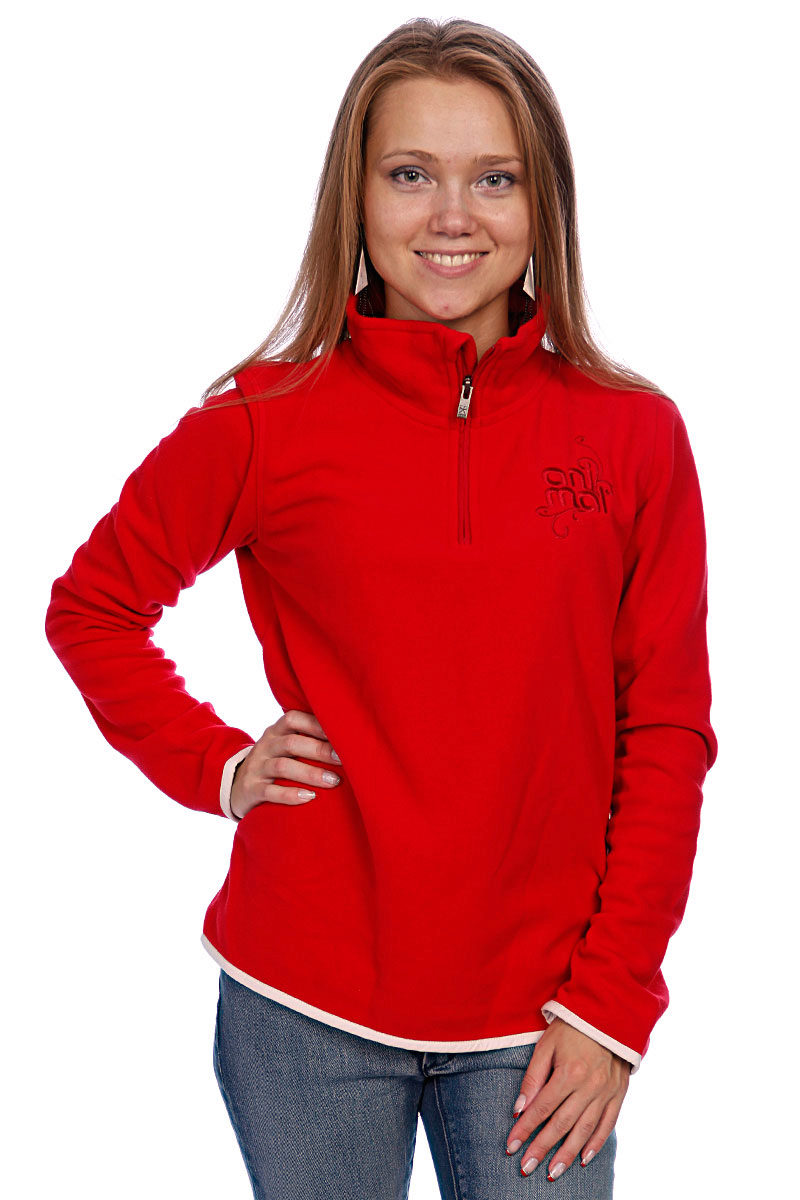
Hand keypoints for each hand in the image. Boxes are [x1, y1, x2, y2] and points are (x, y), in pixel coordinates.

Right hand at [230, 709, 342, 819]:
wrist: (235, 785)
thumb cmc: (274, 763)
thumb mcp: (283, 746)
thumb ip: (307, 740)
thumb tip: (348, 740)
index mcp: (275, 732)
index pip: (293, 719)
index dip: (316, 724)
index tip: (341, 733)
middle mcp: (265, 746)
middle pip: (291, 743)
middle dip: (319, 750)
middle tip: (343, 759)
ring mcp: (256, 768)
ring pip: (283, 767)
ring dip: (310, 774)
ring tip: (333, 781)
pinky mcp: (251, 790)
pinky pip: (270, 792)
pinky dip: (290, 795)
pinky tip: (310, 798)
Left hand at [505, 1016, 630, 1179]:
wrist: (608, 1015)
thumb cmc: (571, 1028)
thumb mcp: (546, 1046)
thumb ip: (532, 1078)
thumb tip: (518, 1109)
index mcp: (569, 1072)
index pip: (541, 1108)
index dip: (525, 1129)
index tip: (511, 1146)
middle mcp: (589, 1086)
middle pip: (561, 1124)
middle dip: (541, 1148)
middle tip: (526, 1168)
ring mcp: (606, 1092)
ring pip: (584, 1131)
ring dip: (567, 1154)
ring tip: (552, 1172)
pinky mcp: (618, 1095)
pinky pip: (608, 1125)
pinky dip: (596, 1144)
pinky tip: (583, 1159)